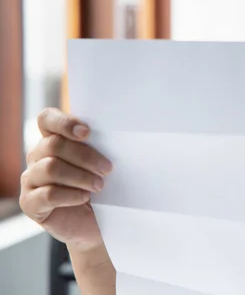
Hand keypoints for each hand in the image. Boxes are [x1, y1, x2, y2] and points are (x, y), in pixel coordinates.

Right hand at [19, 108, 111, 250]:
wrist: (97, 223)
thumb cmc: (102, 189)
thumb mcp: (103, 165)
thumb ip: (100, 148)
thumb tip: (116, 135)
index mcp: (54, 140)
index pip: (47, 119)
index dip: (64, 122)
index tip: (87, 132)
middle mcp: (38, 156)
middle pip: (54, 145)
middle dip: (85, 156)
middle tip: (107, 168)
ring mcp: (31, 180)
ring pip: (50, 167)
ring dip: (80, 176)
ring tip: (99, 186)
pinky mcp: (30, 203)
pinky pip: (47, 194)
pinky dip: (70, 195)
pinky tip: (84, 197)